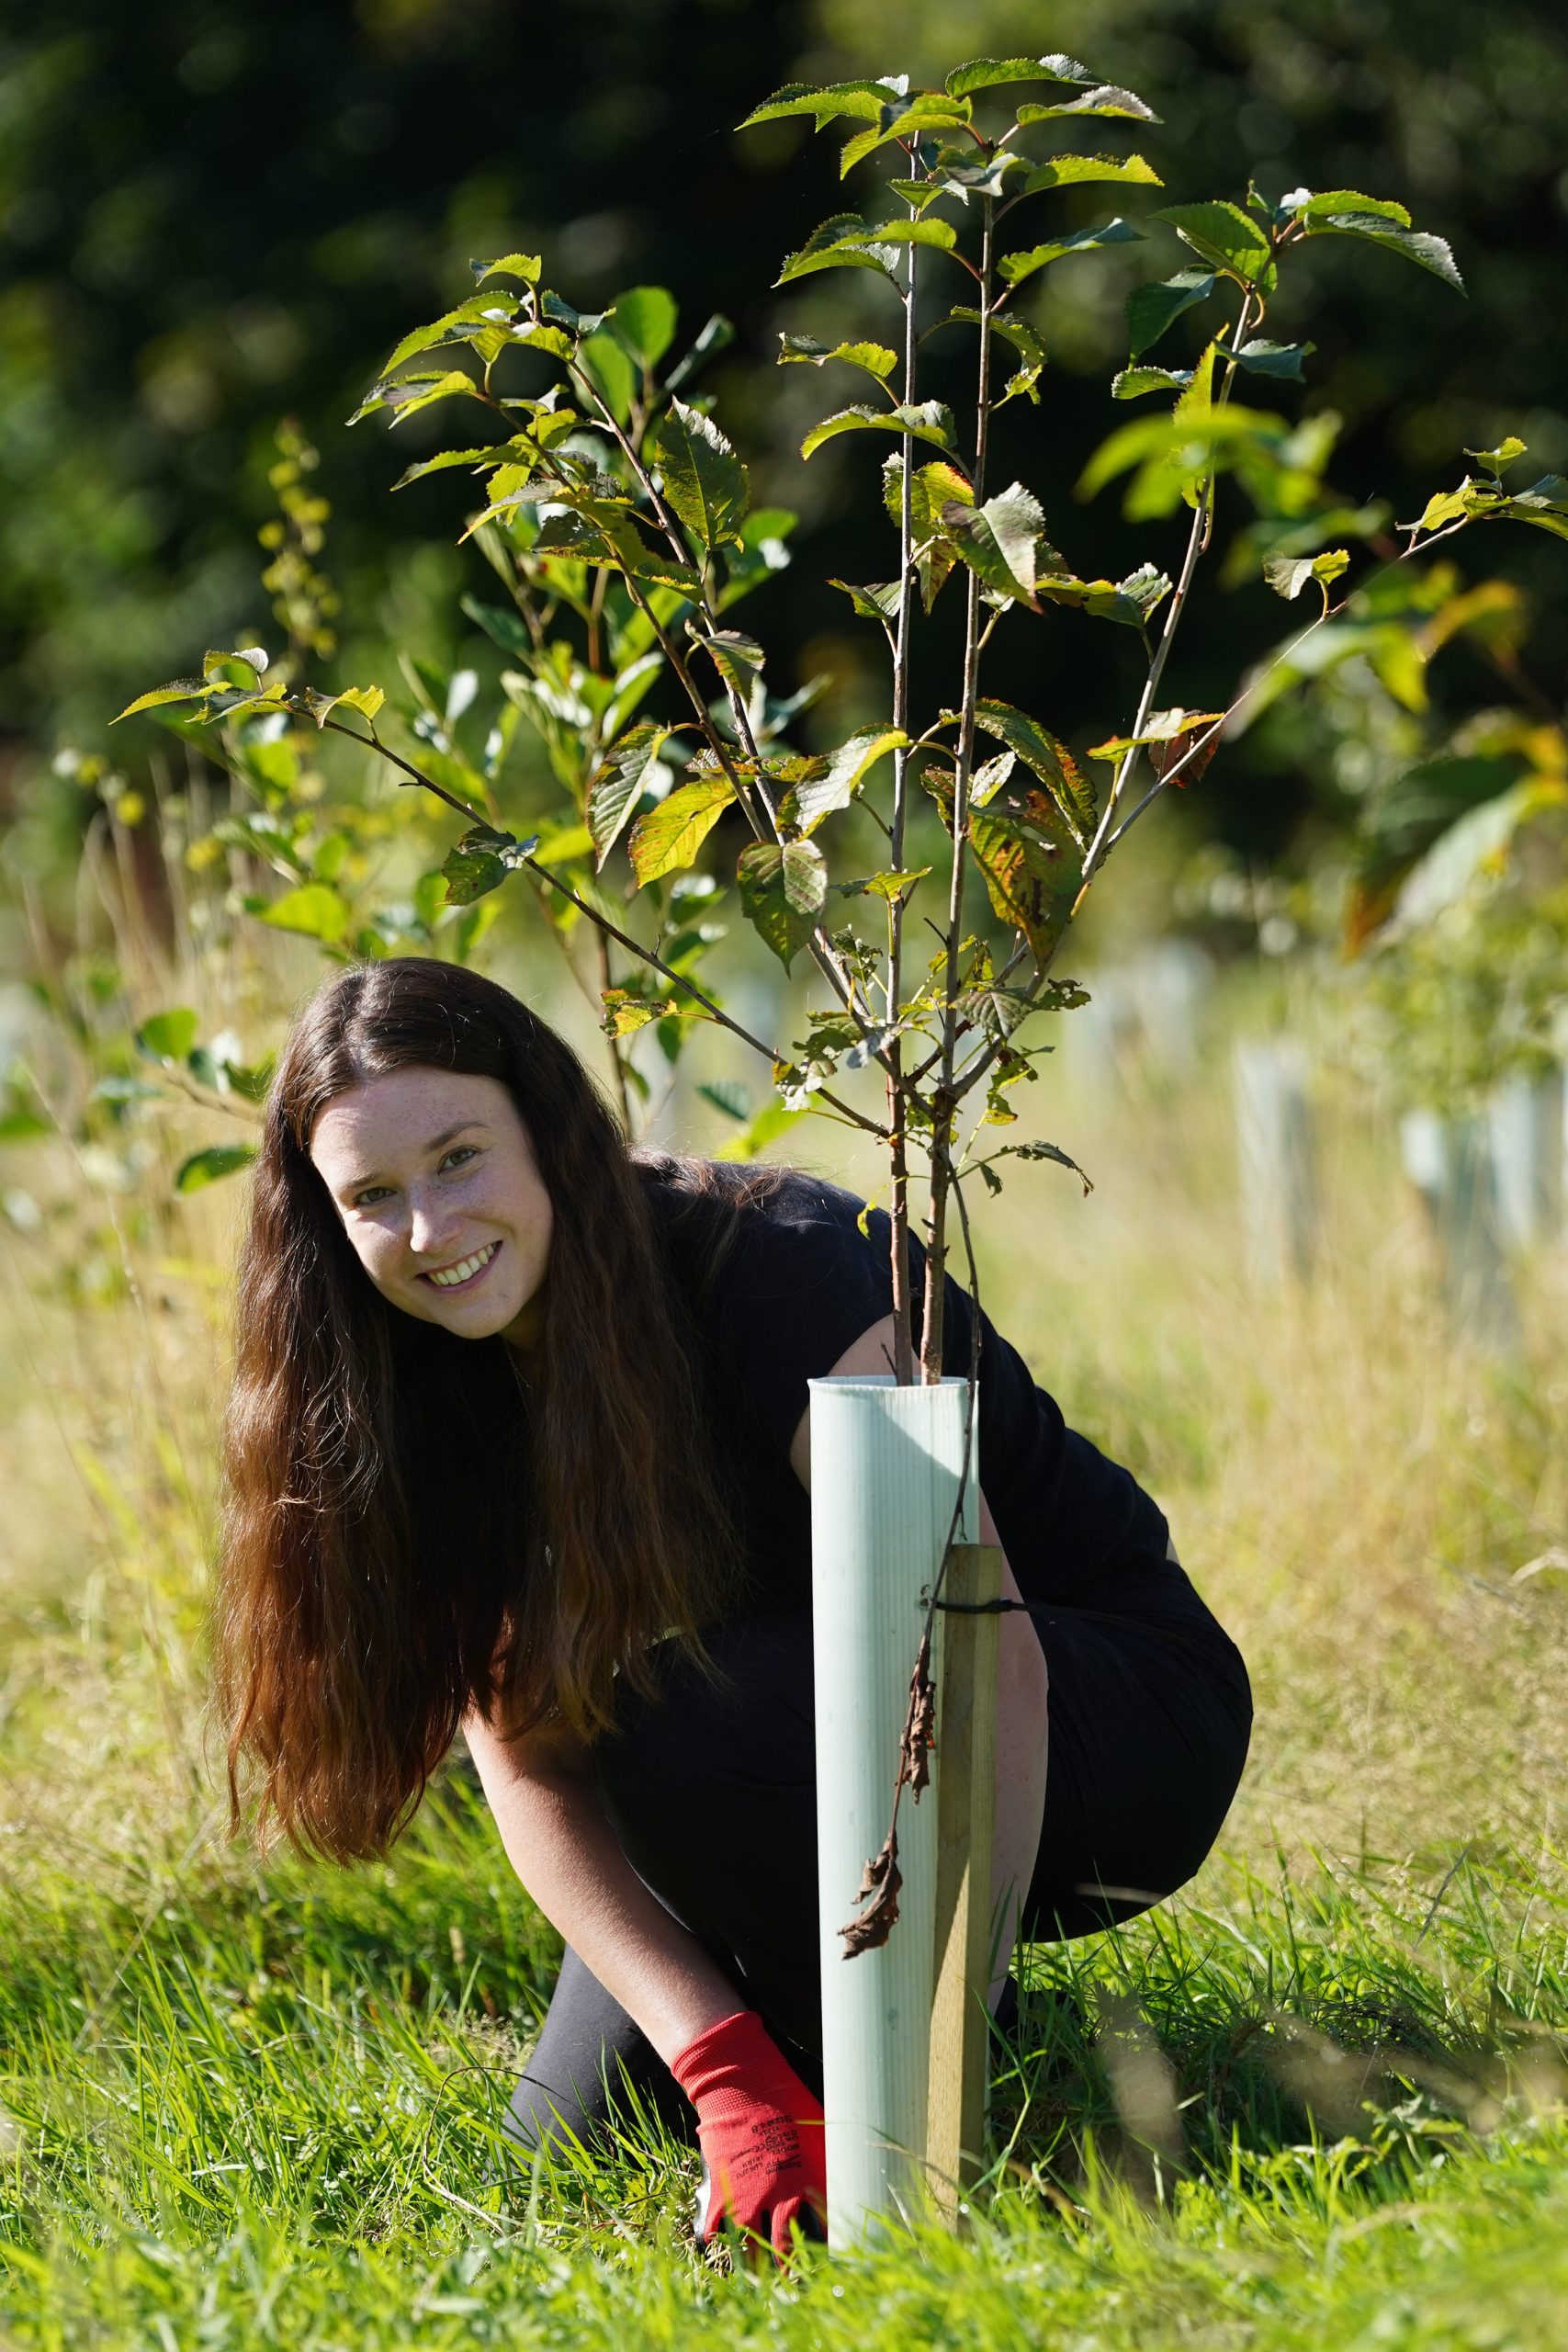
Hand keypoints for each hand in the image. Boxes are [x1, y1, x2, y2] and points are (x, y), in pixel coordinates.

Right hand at [669, 2009, 826, 2258]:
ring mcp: (747, 2197)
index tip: (834, 2264)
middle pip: (787, 2247)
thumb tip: (852, 2173)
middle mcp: (779, 2196)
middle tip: (795, 2283)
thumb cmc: (788, 2100)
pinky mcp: (720, 2192)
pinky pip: (717, 2232)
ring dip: (757, 2266)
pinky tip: (725, 2252)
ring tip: (761, 2278)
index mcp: (809, 2180)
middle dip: (792, 2270)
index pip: (825, 2227)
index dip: (830, 2249)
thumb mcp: (819, 2130)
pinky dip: (721, 2245)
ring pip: (752, 2248)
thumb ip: (830, 2160)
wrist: (744, 2082)